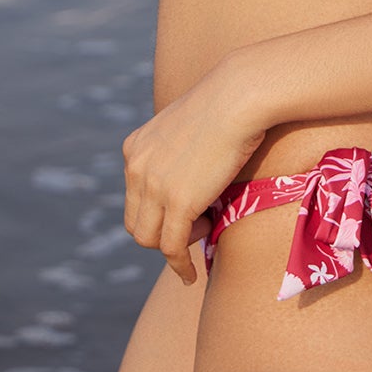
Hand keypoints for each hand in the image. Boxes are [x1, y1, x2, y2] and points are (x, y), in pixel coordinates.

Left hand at [122, 55, 269, 284]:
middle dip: (161, 232)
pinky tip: (191, 274)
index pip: (133, 197)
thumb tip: (187, 178)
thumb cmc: (225, 104)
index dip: (156, 213)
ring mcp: (154, 186)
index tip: (183, 214)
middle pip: (135, 222)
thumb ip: (175, 153)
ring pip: (149, 239)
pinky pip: (172, 248)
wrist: (238, 96)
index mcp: (134, 147)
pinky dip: (180, 266)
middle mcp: (136, 167)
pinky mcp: (178, 203)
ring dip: (173, 246)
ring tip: (204, 228)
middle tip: (195, 223)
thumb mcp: (185, 127)